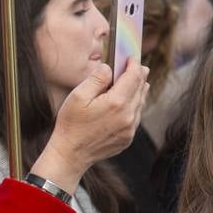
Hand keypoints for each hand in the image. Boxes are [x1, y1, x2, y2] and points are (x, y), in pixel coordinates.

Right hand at [34, 59, 149, 190]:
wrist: (71, 154)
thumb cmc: (71, 124)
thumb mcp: (78, 96)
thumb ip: (97, 78)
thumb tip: (109, 68)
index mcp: (116, 103)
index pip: (133, 77)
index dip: (134, 65)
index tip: (132, 58)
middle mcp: (128, 116)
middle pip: (140, 89)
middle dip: (139, 75)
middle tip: (137, 66)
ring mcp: (129, 129)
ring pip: (141, 103)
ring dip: (139, 90)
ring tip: (135, 81)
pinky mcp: (128, 138)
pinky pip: (136, 117)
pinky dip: (135, 105)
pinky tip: (128, 102)